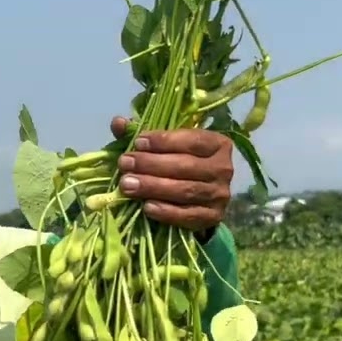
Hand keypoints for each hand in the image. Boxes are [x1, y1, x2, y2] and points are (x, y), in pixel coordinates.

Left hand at [110, 116, 232, 232]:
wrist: (195, 199)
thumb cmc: (177, 163)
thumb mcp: (163, 146)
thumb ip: (142, 135)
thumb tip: (118, 123)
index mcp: (217, 143)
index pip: (192, 140)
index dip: (164, 141)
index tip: (138, 142)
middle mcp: (223, 168)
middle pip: (186, 166)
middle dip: (151, 164)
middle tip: (124, 164)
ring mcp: (219, 194)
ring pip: (185, 190)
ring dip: (153, 187)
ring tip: (127, 185)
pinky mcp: (213, 217)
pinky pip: (188, 215)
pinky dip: (166, 212)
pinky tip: (147, 207)